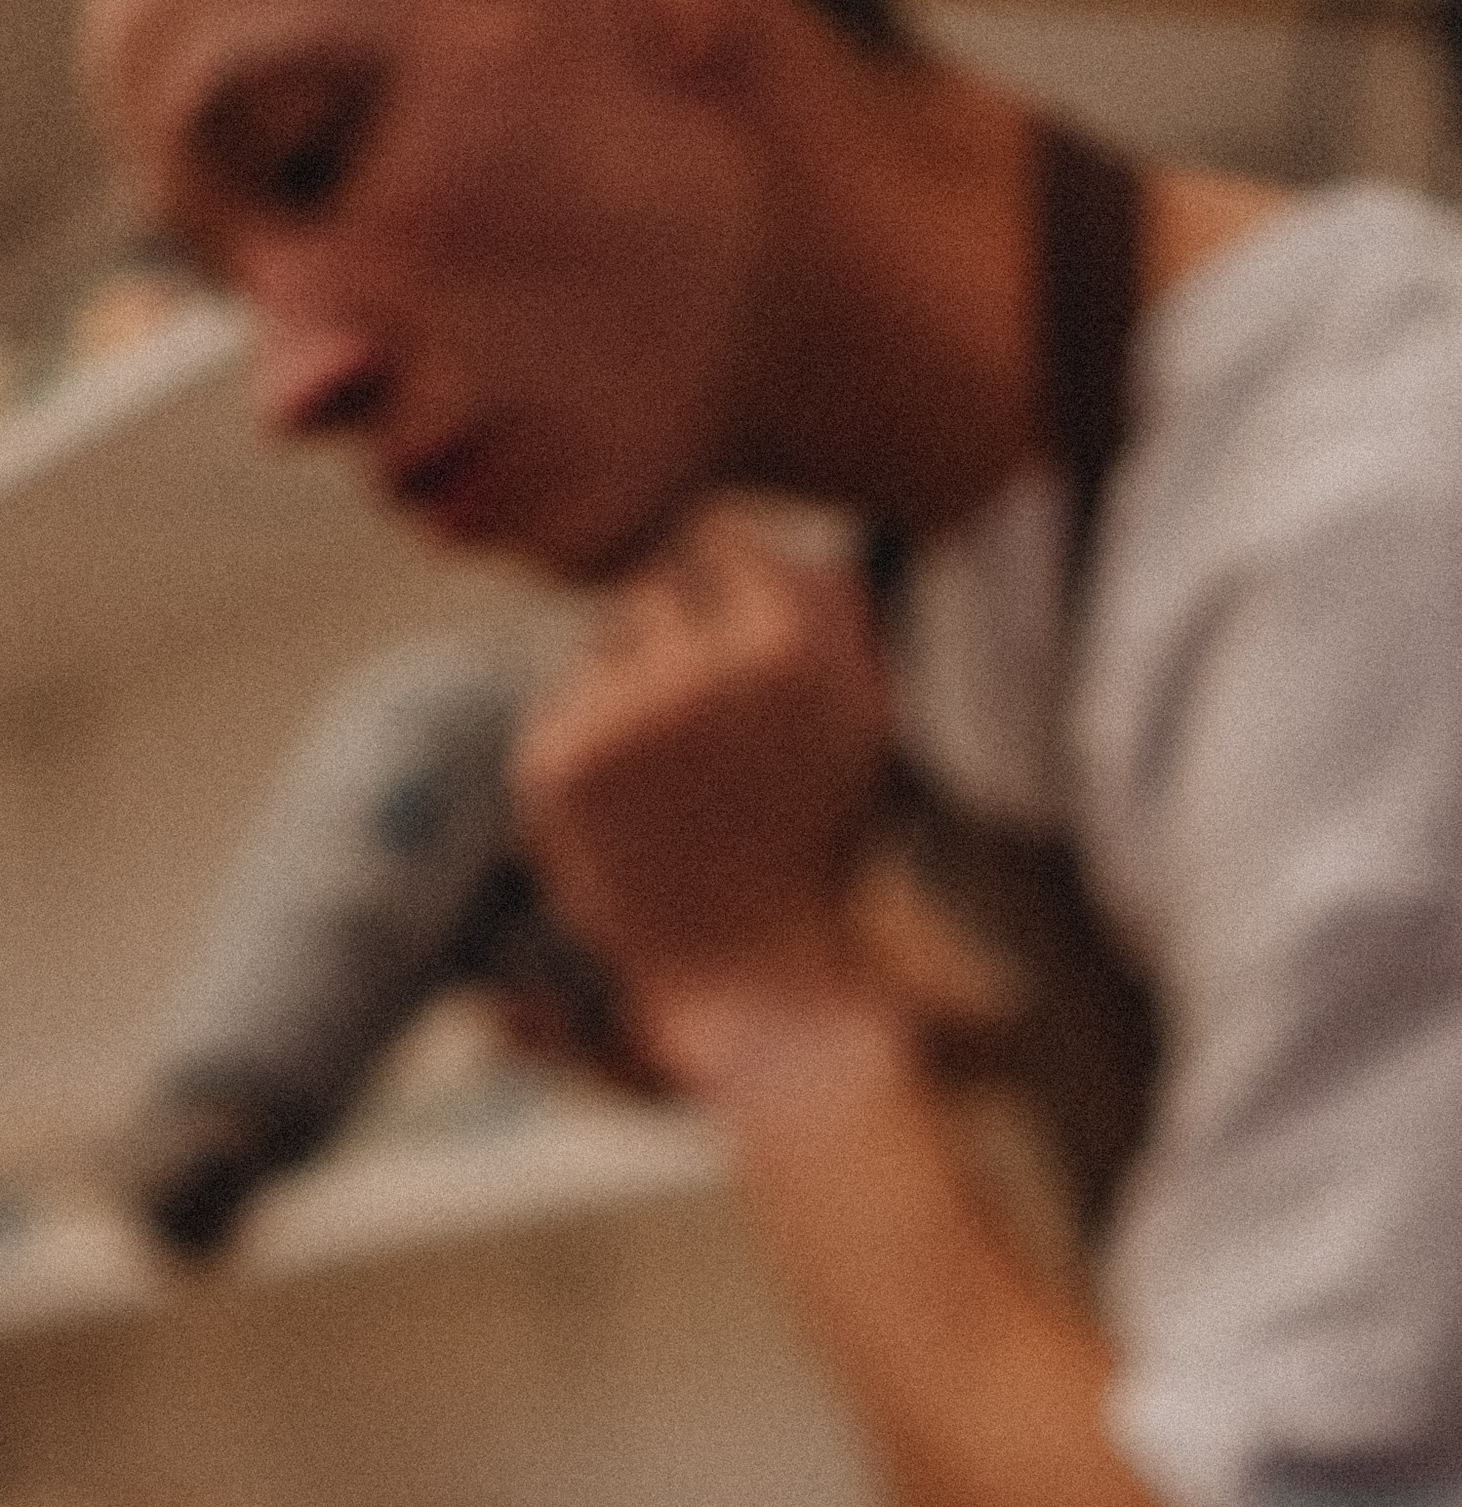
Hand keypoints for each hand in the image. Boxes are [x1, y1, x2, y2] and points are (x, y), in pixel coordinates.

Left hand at [510, 502, 894, 1074]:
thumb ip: (830, 610)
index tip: (741, 668)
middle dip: (674, 644)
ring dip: (629, 692)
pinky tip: (637, 813)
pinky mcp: (558, 761)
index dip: (726, 600)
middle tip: (707, 743)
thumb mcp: (859, 718)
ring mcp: (623, 714)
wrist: (751, 975)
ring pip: (602, 644)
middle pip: (652, 585)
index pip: (717, 539)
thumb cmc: (810, 840)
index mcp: (788, 646)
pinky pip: (562, 704)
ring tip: (676, 783)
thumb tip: (765, 531)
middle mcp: (703, 669)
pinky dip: (590, 749)